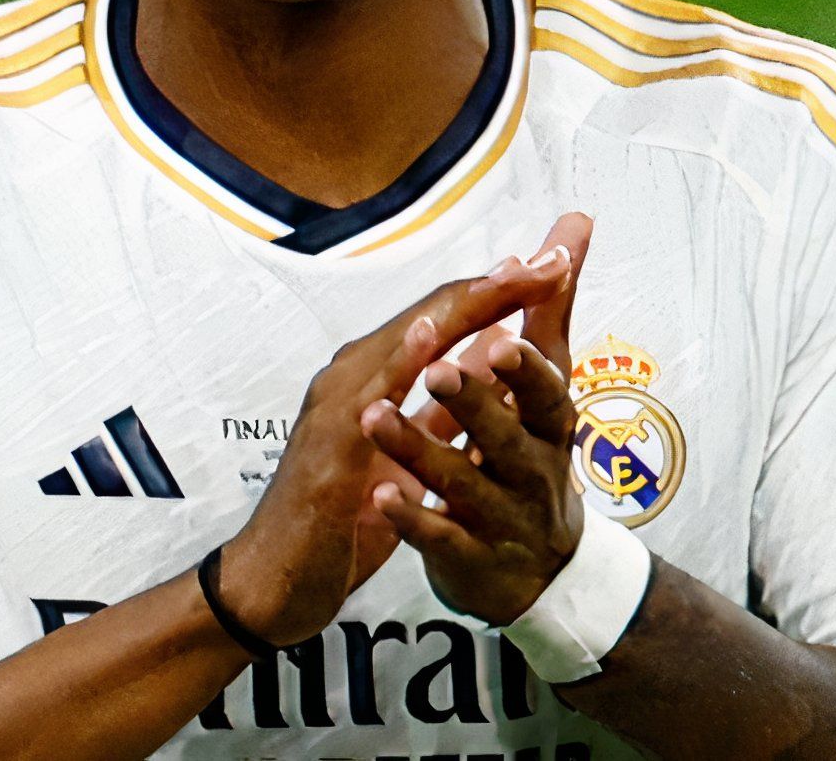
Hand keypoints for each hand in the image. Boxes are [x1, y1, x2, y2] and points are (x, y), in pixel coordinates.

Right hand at [213, 250, 576, 648]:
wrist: (279, 579)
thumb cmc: (340, 514)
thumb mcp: (407, 452)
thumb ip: (442, 407)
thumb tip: (488, 363)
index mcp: (376, 379)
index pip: (447, 321)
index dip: (502, 292)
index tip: (557, 264)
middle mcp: (354, 379)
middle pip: (433, 316)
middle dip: (495, 284)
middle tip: (554, 255)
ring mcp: (337, 408)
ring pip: (404, 341)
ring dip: (459, 307)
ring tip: (509, 275)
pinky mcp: (328, 447)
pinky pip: (369, 397)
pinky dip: (400, 362)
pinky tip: (431, 337)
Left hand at [363, 211, 591, 625]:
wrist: (534, 575)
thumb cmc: (533, 458)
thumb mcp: (543, 389)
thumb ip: (549, 309)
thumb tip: (574, 224)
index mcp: (550, 428)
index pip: (548, 392)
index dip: (527, 366)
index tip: (505, 339)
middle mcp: (532, 473)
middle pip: (504, 436)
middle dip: (472, 399)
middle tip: (438, 367)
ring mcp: (499, 518)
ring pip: (458, 482)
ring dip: (417, 447)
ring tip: (375, 417)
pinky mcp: (467, 557)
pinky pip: (436, 536)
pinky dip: (409, 517)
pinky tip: (381, 496)